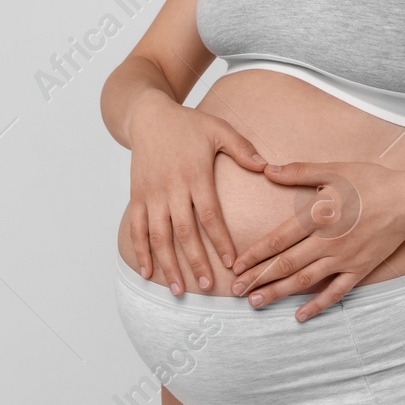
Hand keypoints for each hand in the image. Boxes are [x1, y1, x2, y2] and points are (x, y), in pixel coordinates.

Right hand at [124, 97, 267, 295]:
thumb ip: (242, 147)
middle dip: (196, 262)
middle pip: (184, 231)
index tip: (231, 263)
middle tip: (209, 287)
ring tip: (178, 290)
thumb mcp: (218, 128)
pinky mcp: (137, 196)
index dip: (220, 240)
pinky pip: (137, 228)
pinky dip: (140, 251)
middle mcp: (171, 187)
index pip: (209, 214)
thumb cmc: (188, 123)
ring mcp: (151, 193)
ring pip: (158, 235)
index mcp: (195, 174)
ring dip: (168, 264)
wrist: (147, 115)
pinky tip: (148, 272)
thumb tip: (267, 166)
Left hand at [228, 160, 404, 321]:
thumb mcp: (334, 169)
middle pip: (286, 264)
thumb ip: (299, 171)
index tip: (235, 265)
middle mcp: (328, 241)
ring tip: (255, 303)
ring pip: (305, 280)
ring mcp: (344, 258)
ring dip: (278, 293)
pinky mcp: (359, 269)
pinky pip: (335, 292)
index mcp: (318, 215)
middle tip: (236, 290)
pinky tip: (299, 315)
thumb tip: (268, 169)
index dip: (255, 254)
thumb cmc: (370, 182)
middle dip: (258, 278)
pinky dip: (317, 305)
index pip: (278, 239)